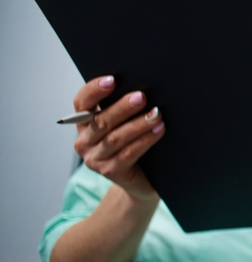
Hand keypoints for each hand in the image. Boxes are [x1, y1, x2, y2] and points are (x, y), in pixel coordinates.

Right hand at [72, 75, 164, 200]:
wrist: (140, 181)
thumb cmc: (133, 144)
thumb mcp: (124, 124)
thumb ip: (124, 108)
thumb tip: (141, 89)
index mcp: (83, 124)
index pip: (81, 103)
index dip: (94, 90)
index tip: (112, 80)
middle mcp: (84, 141)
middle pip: (101, 120)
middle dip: (122, 107)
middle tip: (141, 96)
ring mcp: (95, 159)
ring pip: (116, 138)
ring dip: (138, 124)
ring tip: (156, 113)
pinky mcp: (111, 172)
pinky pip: (129, 153)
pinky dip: (145, 140)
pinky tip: (159, 130)